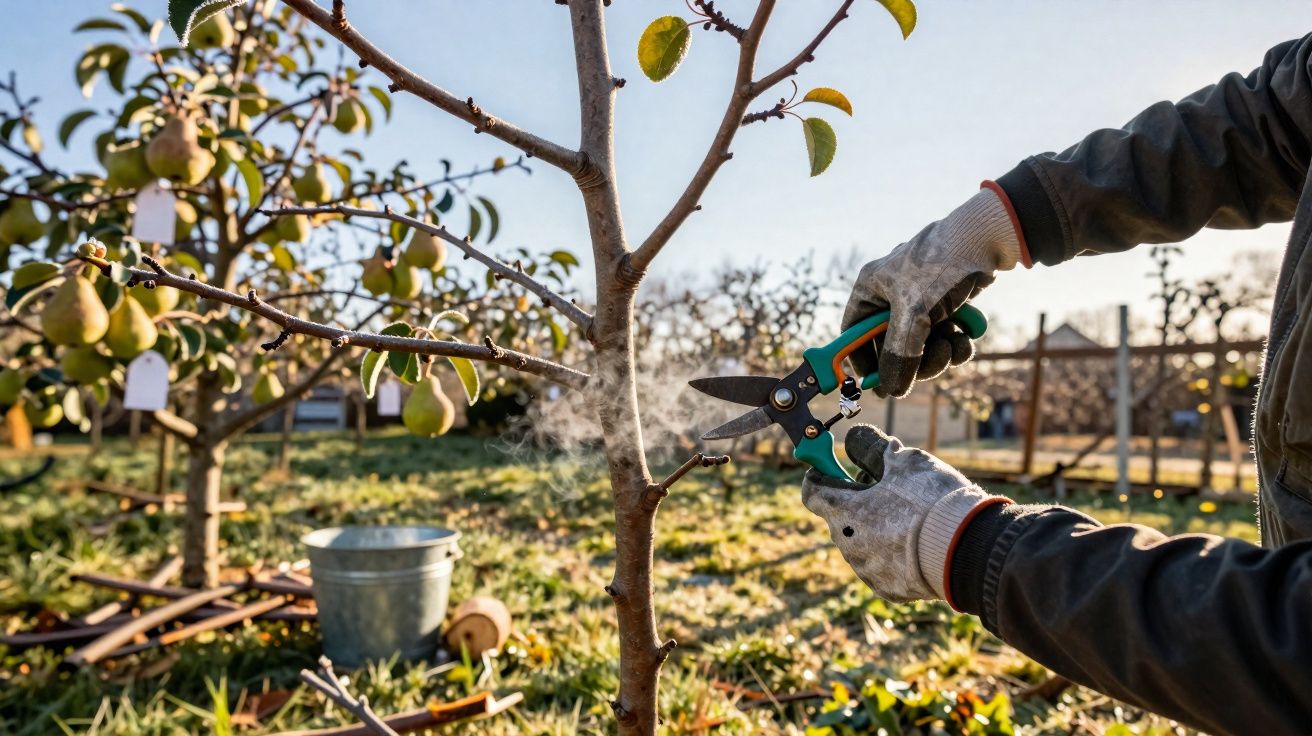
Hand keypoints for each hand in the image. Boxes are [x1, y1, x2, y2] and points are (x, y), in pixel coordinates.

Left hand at [801, 424, 1008, 601]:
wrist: (968, 549)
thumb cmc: (932, 500)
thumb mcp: (904, 460)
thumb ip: (873, 447)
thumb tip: (856, 439)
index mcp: (844, 510)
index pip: (812, 491)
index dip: (821, 475)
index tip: (831, 468)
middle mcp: (848, 544)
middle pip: (841, 516)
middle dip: (857, 501)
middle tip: (888, 488)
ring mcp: (867, 569)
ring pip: (861, 542)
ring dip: (875, 528)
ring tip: (910, 517)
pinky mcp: (888, 589)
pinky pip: (882, 565)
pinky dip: (893, 553)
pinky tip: (918, 543)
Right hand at [844, 187, 1022, 396]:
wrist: (988, 238)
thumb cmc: (941, 267)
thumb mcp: (914, 316)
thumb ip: (899, 356)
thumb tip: (891, 391)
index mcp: (871, 288)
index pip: (854, 332)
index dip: (862, 360)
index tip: (875, 384)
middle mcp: (891, 293)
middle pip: (891, 344)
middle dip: (913, 360)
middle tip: (931, 366)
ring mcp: (920, 299)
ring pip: (921, 344)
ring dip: (938, 354)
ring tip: (954, 346)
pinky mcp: (945, 303)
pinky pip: (942, 335)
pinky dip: (954, 343)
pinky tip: (966, 339)